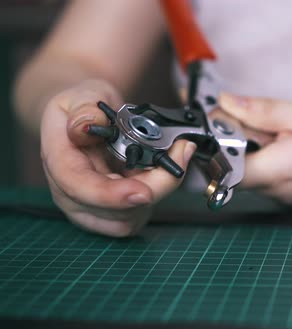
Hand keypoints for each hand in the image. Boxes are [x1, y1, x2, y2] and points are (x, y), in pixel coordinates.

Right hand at [40, 79, 195, 236]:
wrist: (86, 119)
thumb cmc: (83, 107)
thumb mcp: (82, 94)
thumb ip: (86, 109)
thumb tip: (88, 125)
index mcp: (59, 161)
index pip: (79, 187)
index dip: (112, 195)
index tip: (144, 192)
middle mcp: (70, 192)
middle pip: (114, 210)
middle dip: (156, 185)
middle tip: (180, 151)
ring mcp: (91, 207)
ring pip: (131, 217)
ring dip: (161, 189)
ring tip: (175, 154)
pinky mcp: (113, 213)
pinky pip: (139, 215)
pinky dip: (160, 193)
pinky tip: (165, 169)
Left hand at [219, 93, 291, 204]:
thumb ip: (262, 112)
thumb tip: (226, 104)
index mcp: (280, 173)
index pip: (223, 167)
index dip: (217, 142)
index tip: (227, 118)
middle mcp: (281, 193)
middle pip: (238, 169)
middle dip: (240, 140)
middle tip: (264, 116)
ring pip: (256, 172)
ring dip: (260, 148)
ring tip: (290, 129)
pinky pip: (275, 177)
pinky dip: (276, 157)